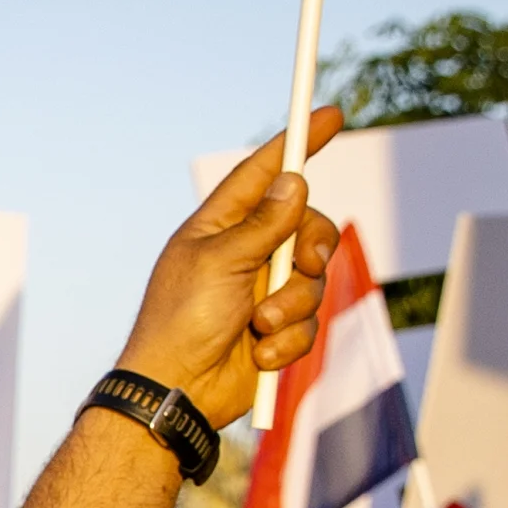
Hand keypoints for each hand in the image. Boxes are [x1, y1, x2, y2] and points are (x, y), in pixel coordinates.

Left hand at [111, 107, 344, 427]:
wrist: (177, 392)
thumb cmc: (182, 321)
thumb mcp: (220, 263)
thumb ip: (264, 223)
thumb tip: (294, 180)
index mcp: (219, 227)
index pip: (263, 173)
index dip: (295, 144)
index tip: (330, 115)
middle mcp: (245, 253)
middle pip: (307, 225)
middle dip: (312, 246)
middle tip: (303, 263)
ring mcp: (262, 291)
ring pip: (314, 277)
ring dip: (294, 304)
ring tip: (260, 325)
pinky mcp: (277, 329)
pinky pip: (310, 322)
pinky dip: (291, 338)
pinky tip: (261, 353)